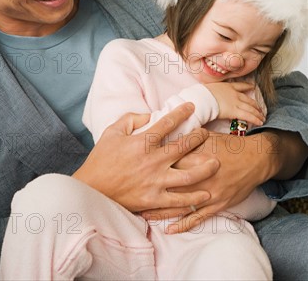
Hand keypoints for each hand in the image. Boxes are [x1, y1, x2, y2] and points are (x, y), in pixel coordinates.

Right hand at [73, 103, 218, 211]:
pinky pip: (179, 201)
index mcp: (142, 142)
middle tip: (206, 133)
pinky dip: (194, 198)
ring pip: (189, 176)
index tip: (191, 107)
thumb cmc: (101, 159)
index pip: (168, 123)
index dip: (181, 112)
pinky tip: (206, 194)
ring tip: (216, 163)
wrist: (91, 190)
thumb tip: (149, 115)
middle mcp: (153, 161)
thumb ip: (131, 119)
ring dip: (205, 168)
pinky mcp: (154, 200)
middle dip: (199, 137)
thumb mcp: (112, 132)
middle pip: (184, 146)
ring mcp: (155, 182)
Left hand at [141, 130, 277, 232]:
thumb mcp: (207, 136)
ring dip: (160, 210)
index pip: (167, 161)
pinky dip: (183, 224)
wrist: (254, 158)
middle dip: (149, 189)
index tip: (133, 166)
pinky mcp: (217, 204)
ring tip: (143, 213)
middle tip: (130, 194)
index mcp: (195, 156)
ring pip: (180, 204)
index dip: (150, 164)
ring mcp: (208, 192)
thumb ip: (187, 138)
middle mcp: (200, 175)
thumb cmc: (228, 145)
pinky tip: (169, 230)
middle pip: (169, 184)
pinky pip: (197, 217)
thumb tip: (166, 133)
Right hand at [205, 82, 264, 124]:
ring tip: (262, 118)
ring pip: (251, 108)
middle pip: (249, 100)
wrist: (203, 97)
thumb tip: (212, 95)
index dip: (248, 86)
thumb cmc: (203, 93)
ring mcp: (236, 102)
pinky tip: (260, 122)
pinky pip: (248, 116)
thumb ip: (215, 91)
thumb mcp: (210, 87)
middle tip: (260, 109)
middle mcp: (235, 94)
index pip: (241, 85)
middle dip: (256, 105)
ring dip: (258, 114)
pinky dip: (255, 119)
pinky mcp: (235, 112)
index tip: (252, 87)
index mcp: (228, 86)